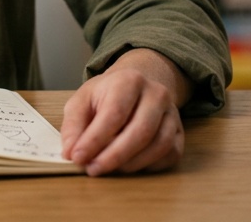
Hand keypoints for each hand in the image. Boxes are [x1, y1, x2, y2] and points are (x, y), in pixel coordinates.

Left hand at [59, 48, 191, 175]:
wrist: (137, 85)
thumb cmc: (107, 94)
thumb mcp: (83, 100)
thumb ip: (74, 125)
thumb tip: (70, 152)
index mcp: (129, 80)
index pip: (114, 113)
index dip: (95, 139)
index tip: (78, 157)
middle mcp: (156, 94)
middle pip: (140, 131)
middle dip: (114, 156)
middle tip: (93, 169)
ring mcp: (172, 113)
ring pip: (159, 145)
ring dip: (131, 163)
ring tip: (108, 169)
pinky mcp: (180, 132)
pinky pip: (170, 154)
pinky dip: (148, 165)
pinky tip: (129, 166)